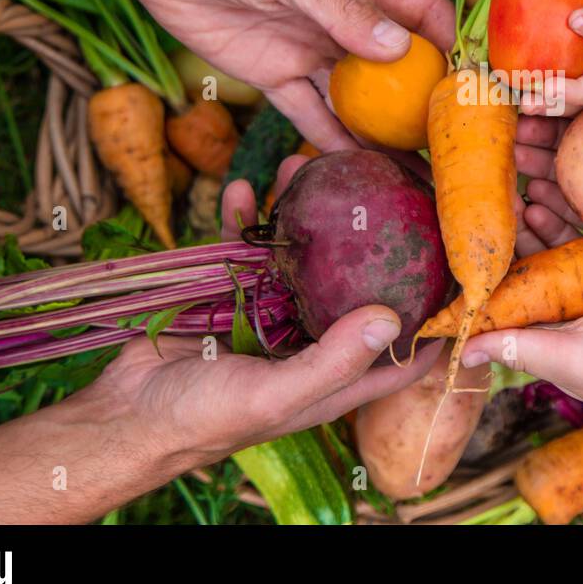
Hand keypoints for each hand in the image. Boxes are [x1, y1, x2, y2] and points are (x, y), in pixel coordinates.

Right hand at [86, 153, 439, 468]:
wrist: (125, 412)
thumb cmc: (204, 417)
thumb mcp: (276, 395)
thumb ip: (333, 361)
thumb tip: (389, 318)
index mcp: (333, 376)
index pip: (400, 356)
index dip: (432, 326)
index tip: (457, 279)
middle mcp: (308, 340)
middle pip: (352, 287)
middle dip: (369, 243)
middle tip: (385, 191)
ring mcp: (268, 310)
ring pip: (298, 252)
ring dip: (302, 211)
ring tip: (307, 166)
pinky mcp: (227, 290)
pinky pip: (242, 244)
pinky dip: (244, 216)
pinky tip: (244, 186)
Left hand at [120, 0, 454, 150]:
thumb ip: (342, 9)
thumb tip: (402, 50)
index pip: (421, 8)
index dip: (448, 42)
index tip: (469, 84)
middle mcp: (342, 15)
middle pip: (396, 62)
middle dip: (421, 100)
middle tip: (447, 145)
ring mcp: (310, 46)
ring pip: (357, 96)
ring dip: (382, 131)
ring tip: (412, 168)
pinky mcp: (274, 73)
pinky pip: (311, 113)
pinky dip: (333, 139)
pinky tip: (358, 167)